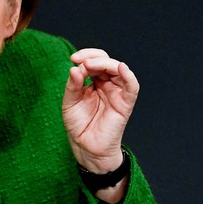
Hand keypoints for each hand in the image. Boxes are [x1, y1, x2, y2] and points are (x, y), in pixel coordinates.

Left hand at [62, 49, 138, 172]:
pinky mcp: (125, 103)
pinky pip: (132, 87)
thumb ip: (73, 84)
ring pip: (119, 69)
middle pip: (107, 61)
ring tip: (90, 65)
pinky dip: (129, 76)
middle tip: (81, 61)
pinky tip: (121, 68)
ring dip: (106, 63)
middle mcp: (107, 84)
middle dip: (94, 58)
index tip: (73, 58)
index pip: (94, 61)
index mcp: (95, 82)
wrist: (86, 147)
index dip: (85, 55)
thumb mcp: (70, 101)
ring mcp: (117, 93)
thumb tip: (75, 68)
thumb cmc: (79, 125)